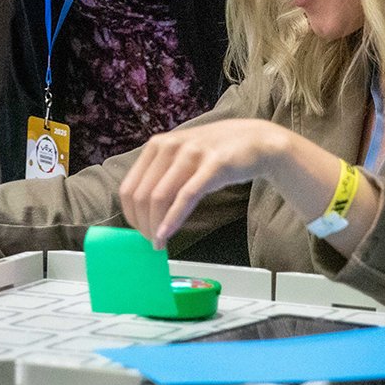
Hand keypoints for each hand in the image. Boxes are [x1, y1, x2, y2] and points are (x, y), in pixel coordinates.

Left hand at [118, 119, 293, 249]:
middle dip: (142, 224)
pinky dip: (173, 219)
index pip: (129, 187)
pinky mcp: (214, 165)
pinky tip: (167, 234)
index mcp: (157, 145)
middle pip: (142, 195)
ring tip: (159, 243)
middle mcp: (171, 146)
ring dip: (156, 226)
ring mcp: (192, 154)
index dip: (130, 215)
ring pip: (160, 197)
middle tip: (150, 242)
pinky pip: (186, 196)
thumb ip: (162, 175)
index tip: (138, 232)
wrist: (256, 141)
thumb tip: (141, 211)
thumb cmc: (216, 153)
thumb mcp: (182, 156)